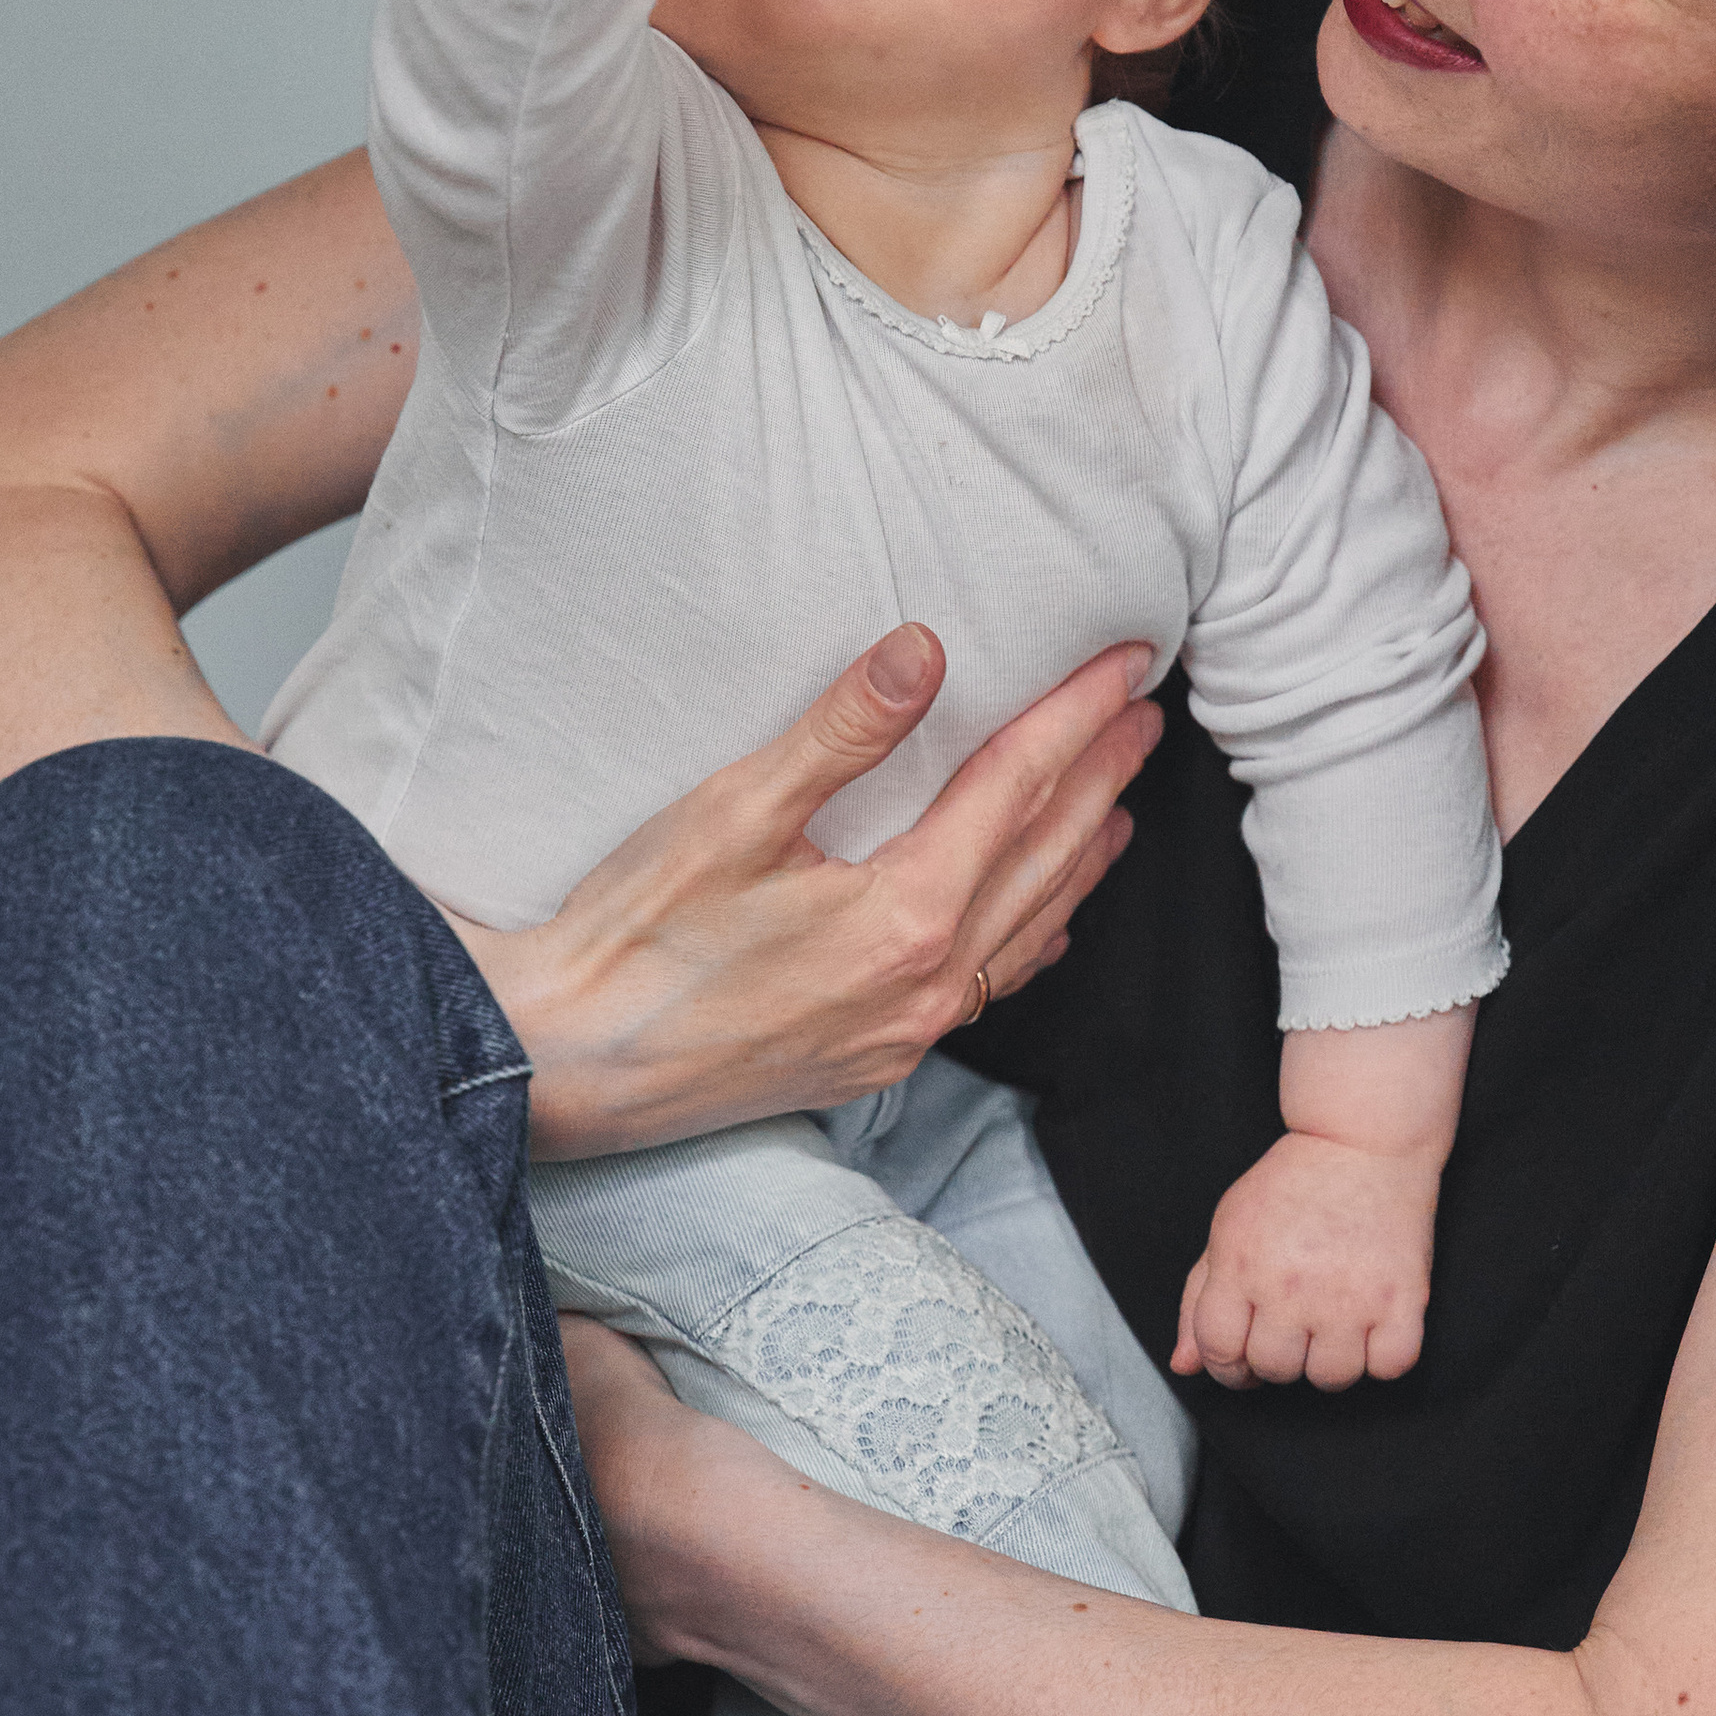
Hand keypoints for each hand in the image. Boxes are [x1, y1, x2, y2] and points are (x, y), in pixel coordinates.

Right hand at [456, 624, 1159, 1158]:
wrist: (569, 1062)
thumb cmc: (634, 937)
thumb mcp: (732, 813)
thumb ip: (840, 733)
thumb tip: (923, 653)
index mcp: (905, 914)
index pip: (1019, 788)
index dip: (1076, 715)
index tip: (1124, 664)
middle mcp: (928, 982)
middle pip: (1044, 855)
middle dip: (1101, 776)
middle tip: (1146, 715)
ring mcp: (908, 1030)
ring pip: (1029, 926)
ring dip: (1081, 853)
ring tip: (1120, 801)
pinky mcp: (878, 1058)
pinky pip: (992, 985)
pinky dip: (1034, 933)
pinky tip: (1047, 914)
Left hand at [1173, 1129, 1436, 1389]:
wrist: (1362, 1141)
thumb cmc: (1293, 1183)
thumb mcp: (1229, 1226)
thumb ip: (1199, 1298)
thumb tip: (1184, 1364)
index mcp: (1240, 1267)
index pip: (1218, 1352)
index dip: (1225, 1365)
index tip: (1242, 1357)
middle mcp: (1291, 1287)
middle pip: (1274, 1370)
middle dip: (1278, 1359)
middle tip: (1291, 1329)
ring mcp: (1349, 1297)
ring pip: (1331, 1378)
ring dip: (1330, 1362)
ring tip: (1333, 1325)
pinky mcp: (1402, 1299)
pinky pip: (1390, 1367)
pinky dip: (1382, 1357)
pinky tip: (1372, 1326)